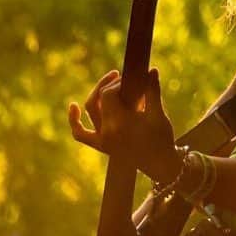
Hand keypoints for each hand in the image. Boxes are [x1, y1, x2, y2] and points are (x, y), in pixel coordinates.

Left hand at [68, 68, 178, 182]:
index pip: (108, 94)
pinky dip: (74, 121)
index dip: (118, 83)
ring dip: (97, 94)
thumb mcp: (158, 114)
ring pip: (90, 110)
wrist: (160, 165)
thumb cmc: (162, 139)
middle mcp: (106, 131)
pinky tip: (73, 106)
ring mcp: (101, 139)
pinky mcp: (101, 145)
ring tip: (108, 84)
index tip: (132, 80)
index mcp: (120, 124)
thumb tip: (152, 69)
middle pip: (99, 99)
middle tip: (121, 77)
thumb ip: (153, 91)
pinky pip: (80, 134)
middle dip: (109, 85)